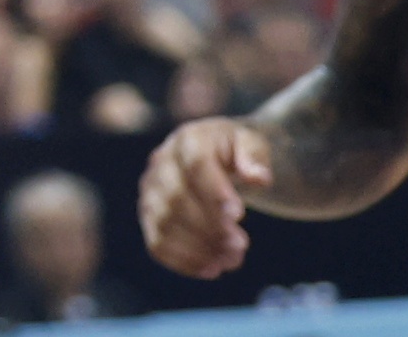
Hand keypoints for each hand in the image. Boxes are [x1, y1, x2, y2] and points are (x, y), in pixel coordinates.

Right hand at [140, 115, 274, 275]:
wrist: (213, 158)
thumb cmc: (234, 152)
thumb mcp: (251, 143)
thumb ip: (255, 156)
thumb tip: (258, 177)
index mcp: (188, 139)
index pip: (196, 165)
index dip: (214, 192)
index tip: (239, 216)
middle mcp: (161, 163)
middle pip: (177, 197)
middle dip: (210, 227)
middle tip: (241, 245)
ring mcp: (150, 191)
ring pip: (164, 224)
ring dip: (199, 248)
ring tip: (232, 259)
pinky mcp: (149, 218)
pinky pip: (157, 244)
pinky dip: (183, 262)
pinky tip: (212, 268)